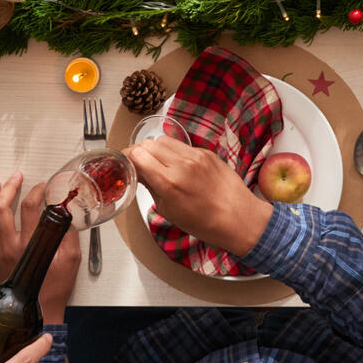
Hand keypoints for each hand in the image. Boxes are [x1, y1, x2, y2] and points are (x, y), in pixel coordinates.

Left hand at [0, 173, 80, 322]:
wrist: (34, 313)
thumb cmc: (53, 288)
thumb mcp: (71, 259)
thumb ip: (69, 233)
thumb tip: (68, 211)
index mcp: (31, 246)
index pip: (30, 207)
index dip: (37, 191)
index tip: (43, 186)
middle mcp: (9, 248)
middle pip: (1, 209)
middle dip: (8, 188)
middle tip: (16, 177)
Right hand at [126, 136, 270, 257]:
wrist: (237, 217)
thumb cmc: (204, 222)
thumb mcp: (168, 210)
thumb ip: (150, 186)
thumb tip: (138, 172)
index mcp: (168, 181)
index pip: (137, 154)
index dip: (127, 158)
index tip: (125, 164)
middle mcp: (181, 163)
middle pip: (147, 143)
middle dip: (139, 152)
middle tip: (138, 164)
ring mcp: (195, 155)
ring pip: (163, 140)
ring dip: (155, 150)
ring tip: (158, 164)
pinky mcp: (206, 152)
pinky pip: (181, 145)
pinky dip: (174, 152)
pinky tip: (177, 166)